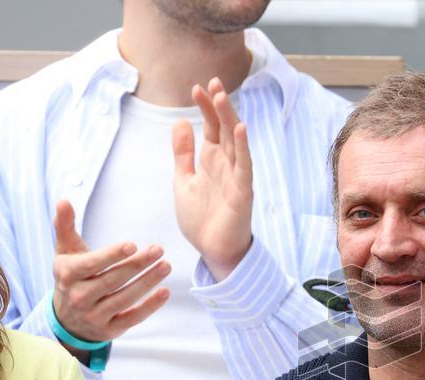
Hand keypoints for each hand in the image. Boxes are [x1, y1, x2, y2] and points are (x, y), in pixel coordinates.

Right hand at [51, 200, 170, 345]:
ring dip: (148, 282)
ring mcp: (94, 315)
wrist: (66, 318)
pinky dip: (150, 306)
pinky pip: (132, 318)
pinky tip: (165, 291)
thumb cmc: (72, 276)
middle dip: (138, 264)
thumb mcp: (65, 252)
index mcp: (68, 275)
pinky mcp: (110, 329)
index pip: (92, 264)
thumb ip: (65, 226)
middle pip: (113, 280)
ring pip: (125, 298)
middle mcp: (79, 297)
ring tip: (166, 265)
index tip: (132, 245)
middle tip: (158, 249)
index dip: (112, 255)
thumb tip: (63, 200)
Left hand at [173, 77, 253, 280]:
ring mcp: (236, 177)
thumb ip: (183, 154)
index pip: (211, 128)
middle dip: (219, 106)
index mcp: (212, 161)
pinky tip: (240, 129)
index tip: (196, 88)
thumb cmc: (202, 220)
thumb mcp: (184, 181)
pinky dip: (242, 147)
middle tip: (213, 83)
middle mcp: (226, 165)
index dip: (205, 108)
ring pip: (235, 142)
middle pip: (224, 129)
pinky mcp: (242, 192)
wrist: (213, 251)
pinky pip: (244, 166)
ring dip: (229, 119)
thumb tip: (181, 123)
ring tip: (222, 97)